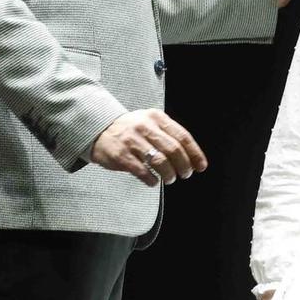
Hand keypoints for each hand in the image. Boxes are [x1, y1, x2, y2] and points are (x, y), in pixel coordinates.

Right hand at [90, 108, 207, 185]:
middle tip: (185, 174)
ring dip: (169, 174)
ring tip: (170, 179)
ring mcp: (132, 140)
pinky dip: (151, 180)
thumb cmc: (131, 130)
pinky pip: (142, 171)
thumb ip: (169, 135)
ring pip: (160, 161)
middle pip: (174, 149)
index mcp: (156, 117)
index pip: (183, 136)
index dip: (195, 153)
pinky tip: (153, 181)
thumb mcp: (150, 123)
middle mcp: (145, 126)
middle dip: (184, 166)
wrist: (98, 129)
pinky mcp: (121, 155)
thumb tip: (192, 158)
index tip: (201, 166)